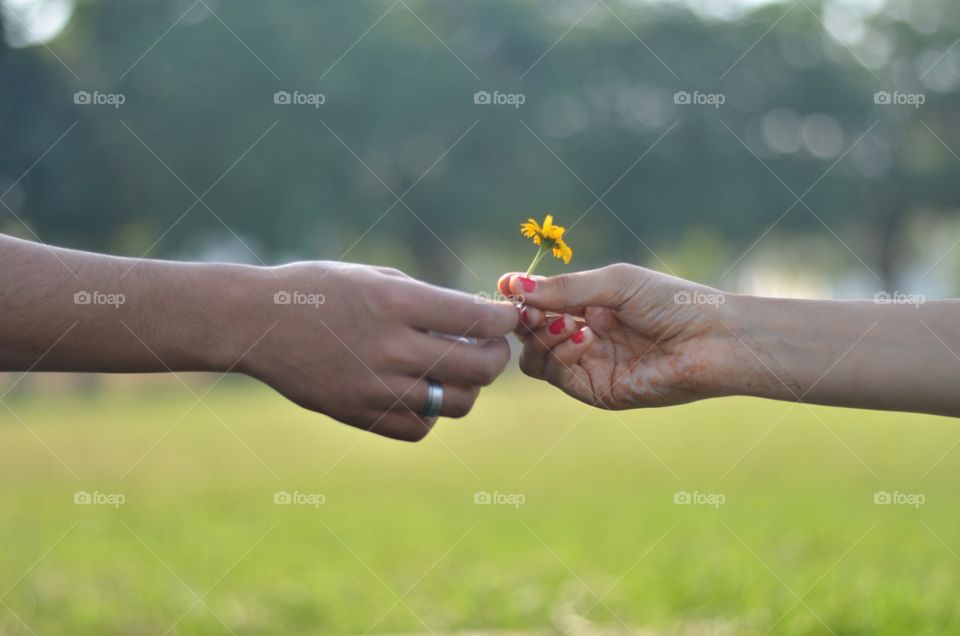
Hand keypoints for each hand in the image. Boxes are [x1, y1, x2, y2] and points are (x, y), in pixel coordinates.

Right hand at [238, 262, 517, 440]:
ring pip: (456, 403)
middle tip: (492, 347)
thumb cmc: (319, 289)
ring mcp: (375, 387)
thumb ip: (428, 300)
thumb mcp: (376, 277)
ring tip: (458, 370)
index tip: (508, 319)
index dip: (506, 321)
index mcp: (397, 303)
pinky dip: (433, 413)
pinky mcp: (360, 414)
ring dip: (469, 387)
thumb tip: (478, 321)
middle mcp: (391, 348)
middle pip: (478, 369)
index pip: (478, 320)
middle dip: (498, 356)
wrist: (258, 323)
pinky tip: (424, 392)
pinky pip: (420, 427)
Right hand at [500, 265, 737, 408]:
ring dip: (541, 338)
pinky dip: (561, 354)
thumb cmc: (673, 303)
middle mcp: (584, 337)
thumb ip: (564, 288)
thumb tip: (511, 284)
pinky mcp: (597, 391)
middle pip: (530, 334)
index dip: (522, 298)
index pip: (539, 305)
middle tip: (534, 309)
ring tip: (567, 323)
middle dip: (527, 319)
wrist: (713, 341)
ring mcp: (589, 366)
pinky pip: (558, 377)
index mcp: (589, 307)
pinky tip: (584, 337)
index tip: (509, 287)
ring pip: (535, 359)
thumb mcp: (615, 284)